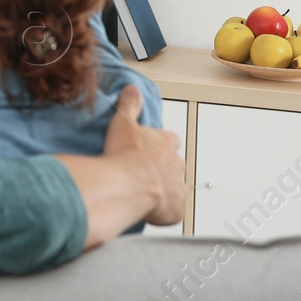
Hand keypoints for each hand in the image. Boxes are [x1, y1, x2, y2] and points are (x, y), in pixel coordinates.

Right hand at [105, 85, 185, 226]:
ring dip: (165, 189)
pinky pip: (173, 210)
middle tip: (145, 172)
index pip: (171, 139)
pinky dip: (165, 211)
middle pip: (176, 164)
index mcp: (166, 142)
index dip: (162, 143)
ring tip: (145, 193)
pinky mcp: (176, 209)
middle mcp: (176, 163)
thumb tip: (132, 89)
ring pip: (176, 187)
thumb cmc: (125, 154)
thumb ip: (129, 104)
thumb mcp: (123, 122)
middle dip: (164, 168)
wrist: (129, 185)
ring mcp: (178, 187)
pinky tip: (150, 211)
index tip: (152, 147)